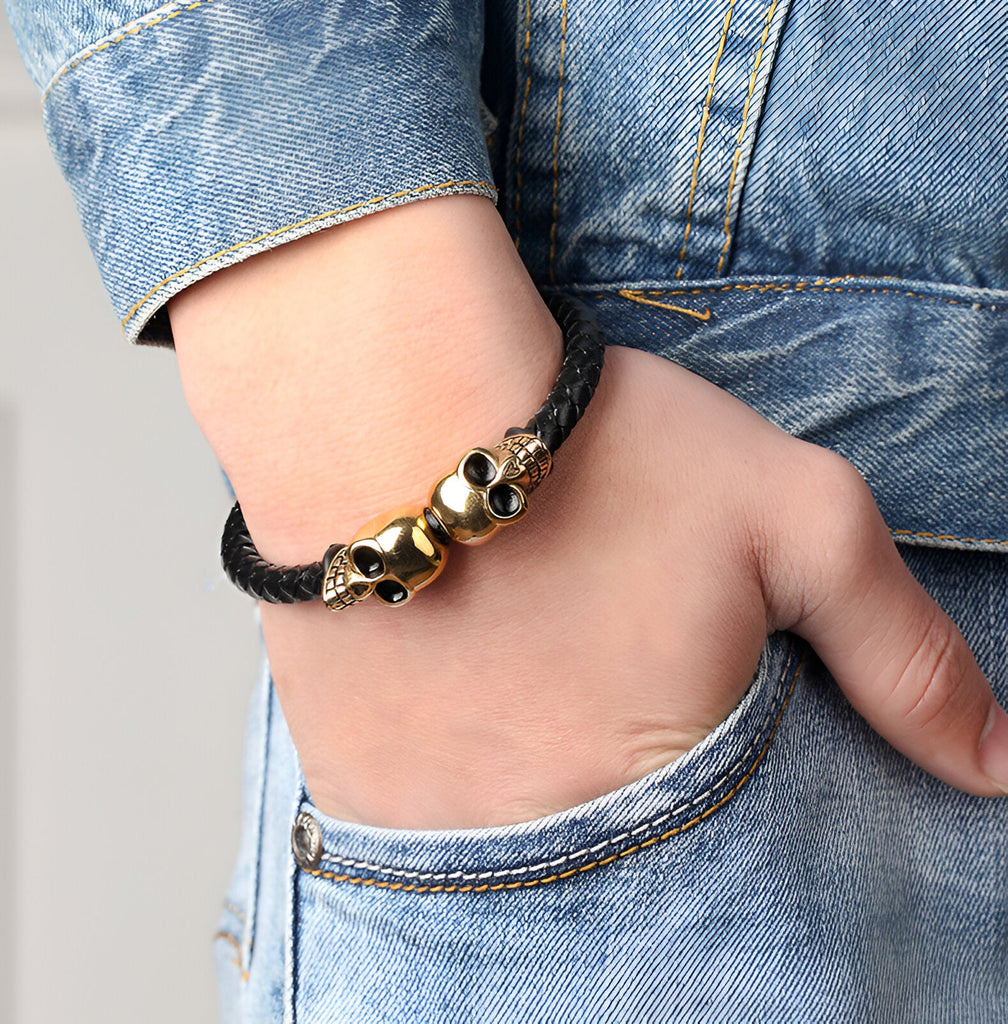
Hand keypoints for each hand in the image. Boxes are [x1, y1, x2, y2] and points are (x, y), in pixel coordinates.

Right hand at [170, 196, 1007, 828]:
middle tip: (588, 669)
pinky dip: (454, 767)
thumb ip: (903, 651)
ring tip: (522, 668)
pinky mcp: (352, 779)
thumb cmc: (599, 451)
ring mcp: (429, 818)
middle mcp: (536, 831)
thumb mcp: (792, 517)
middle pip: (612, 852)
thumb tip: (993, 766)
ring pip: (511, 842)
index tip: (675, 710)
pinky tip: (456, 683)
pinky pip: (422, 816)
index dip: (712, 784)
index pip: (725, 865)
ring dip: (530, 773)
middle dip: (619, 773)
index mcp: (659, 784)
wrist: (389, 402)